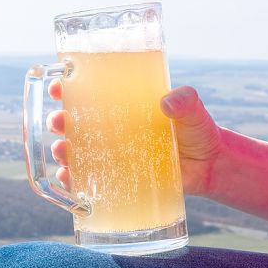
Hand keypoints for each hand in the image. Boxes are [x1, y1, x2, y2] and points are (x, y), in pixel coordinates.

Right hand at [47, 82, 222, 195]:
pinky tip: (68, 178)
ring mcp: (112, 155)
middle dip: (58, 121)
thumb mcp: (193, 112)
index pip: (88, 94)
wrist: (209, 167)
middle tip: (58, 122)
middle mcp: (111, 130)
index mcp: (123, 108)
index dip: (67, 89)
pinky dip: (73, 180)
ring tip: (61, 151)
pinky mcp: (117, 178)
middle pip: (73, 123)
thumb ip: (186, 102)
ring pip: (76, 152)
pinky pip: (88, 180)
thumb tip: (170, 100)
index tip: (58, 86)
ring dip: (62, 151)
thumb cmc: (198, 132)